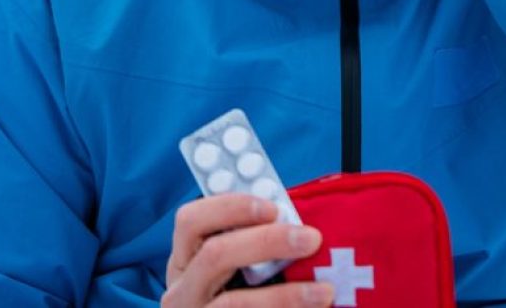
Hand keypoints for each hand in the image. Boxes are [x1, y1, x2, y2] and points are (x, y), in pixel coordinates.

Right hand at [162, 194, 333, 306]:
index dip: (230, 207)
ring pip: (233, 304)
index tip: (274, 207)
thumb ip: (253, 244)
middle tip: (311, 239)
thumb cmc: (238, 297)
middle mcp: (181, 290)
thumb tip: (299, 224)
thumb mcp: (232, 269)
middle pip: (215, 255)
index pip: (191, 220)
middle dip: (266, 242)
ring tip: (324, 292)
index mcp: (185, 260)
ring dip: (284, 296)